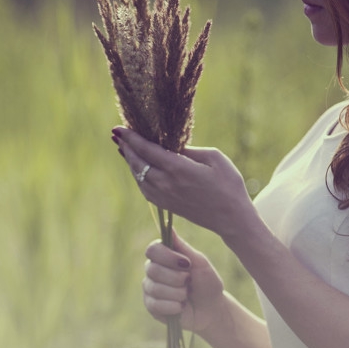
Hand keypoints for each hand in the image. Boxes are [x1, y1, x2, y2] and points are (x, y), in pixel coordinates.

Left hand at [112, 126, 256, 240]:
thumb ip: (190, 149)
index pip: (147, 150)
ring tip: (124, 148)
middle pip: (138, 162)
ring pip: (138, 176)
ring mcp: (164, 196)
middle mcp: (167, 183)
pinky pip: (144, 188)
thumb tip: (171, 145)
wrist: (232, 218)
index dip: (131, 138)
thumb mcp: (215, 158)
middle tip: (116, 134)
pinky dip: (137, 175)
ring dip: (130, 161)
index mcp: (179, 169)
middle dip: (126, 147)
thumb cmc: (229, 184)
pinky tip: (137, 168)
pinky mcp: (166, 205)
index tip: (119, 128)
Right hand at [142, 232, 226, 334]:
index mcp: (163, 256)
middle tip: (189, 281)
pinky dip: (173, 306)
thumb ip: (183, 247)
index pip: (153, 250)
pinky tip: (181, 306)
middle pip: (152, 269)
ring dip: (177, 293)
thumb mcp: (199, 263)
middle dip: (176, 278)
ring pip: (155, 288)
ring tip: (187, 295)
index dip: (168, 257)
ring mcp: (150, 288)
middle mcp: (153, 270)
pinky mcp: (151, 306)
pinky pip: (155, 305)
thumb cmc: (207, 283)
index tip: (186, 263)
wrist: (212, 310)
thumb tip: (169, 226)